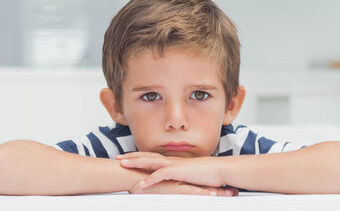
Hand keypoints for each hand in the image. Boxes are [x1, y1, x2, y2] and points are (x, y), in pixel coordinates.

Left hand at [117, 152, 235, 194]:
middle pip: (148, 156)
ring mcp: (176, 165)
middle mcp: (173, 161)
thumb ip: (182, 176)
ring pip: (151, 162)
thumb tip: (175, 179)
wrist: (221, 170)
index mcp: (175, 161)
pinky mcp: (180, 172)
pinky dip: (151, 179)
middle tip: (118, 158)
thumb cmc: (210, 173)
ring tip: (123, 165)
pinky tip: (141, 185)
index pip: (154, 157)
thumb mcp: (192, 175)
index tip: (128, 157)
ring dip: (136, 163)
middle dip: (132, 157)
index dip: (140, 156)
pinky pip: (162, 175)